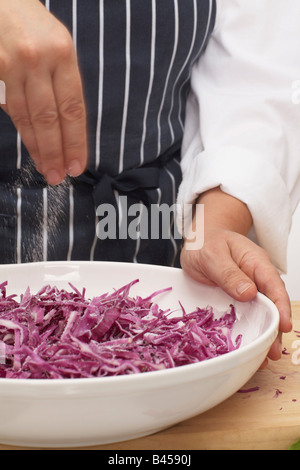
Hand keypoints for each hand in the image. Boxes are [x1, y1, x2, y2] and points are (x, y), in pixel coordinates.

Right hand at [0, 0, 86, 184]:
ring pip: (24, 117)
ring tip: (46, 169)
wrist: (3, 1)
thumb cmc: (37, 28)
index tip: (78, 165)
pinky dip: (21, 128)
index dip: (75, 141)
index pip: (73, 108)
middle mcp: (36, 60)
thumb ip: (64, 84)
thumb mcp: (60, 48)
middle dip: (55, 152)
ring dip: (36, 147)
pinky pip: (6, 105)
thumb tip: (67, 131)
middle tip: (59, 176)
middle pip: (48, 118)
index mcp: (62, 54)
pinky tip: (30, 145)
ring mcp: (9, 65)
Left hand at [180, 188, 291, 365]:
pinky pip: (247, 313)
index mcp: (255, 261)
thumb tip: (249, 292)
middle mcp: (256, 276)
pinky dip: (250, 328)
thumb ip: (228, 272)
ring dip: (263, 331)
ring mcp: (248, 288)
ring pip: (261, 311)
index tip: (283, 325)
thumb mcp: (212, 254)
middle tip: (272, 351)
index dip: (280, 306)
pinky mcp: (237, 297)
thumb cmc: (205, 242)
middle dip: (274, 327)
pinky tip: (250, 345)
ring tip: (264, 356)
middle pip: (271, 303)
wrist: (199, 239)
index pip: (273, 284)